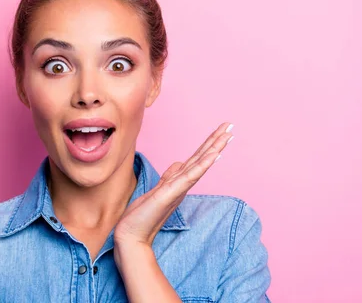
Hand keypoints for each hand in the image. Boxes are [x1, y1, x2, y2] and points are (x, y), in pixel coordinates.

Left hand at [114, 122, 234, 248]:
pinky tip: (214, 154)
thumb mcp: (157, 189)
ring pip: (200, 164)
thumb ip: (170, 176)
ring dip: (214, 148)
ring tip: (227, 135)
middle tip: (230, 125)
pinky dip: (203, 164)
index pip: (196, 159)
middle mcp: (182, 184)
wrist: (132, 235)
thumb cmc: (143, 215)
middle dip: (216, 141)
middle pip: (202, 158)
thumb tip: (179, 163)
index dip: (208, 144)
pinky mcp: (171, 193)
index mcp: (178, 181)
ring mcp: (178, 188)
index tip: (221, 131)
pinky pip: (191, 176)